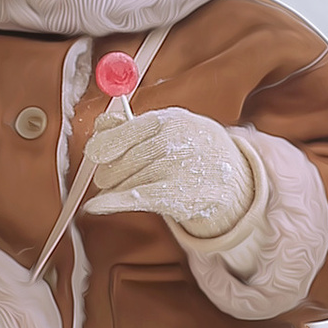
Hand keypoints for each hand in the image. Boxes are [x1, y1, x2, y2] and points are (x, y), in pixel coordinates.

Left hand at [79, 104, 253, 241]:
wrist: (233, 179)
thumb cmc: (194, 149)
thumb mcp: (170, 125)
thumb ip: (133, 123)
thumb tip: (101, 122)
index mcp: (166, 120)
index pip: (121, 131)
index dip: (102, 144)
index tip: (95, 153)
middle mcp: (169, 142)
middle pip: (118, 160)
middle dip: (108, 171)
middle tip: (110, 177)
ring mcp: (173, 168)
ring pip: (123, 181)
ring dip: (115, 188)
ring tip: (124, 188)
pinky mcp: (176, 196)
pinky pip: (133, 198)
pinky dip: (110, 203)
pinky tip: (94, 206)